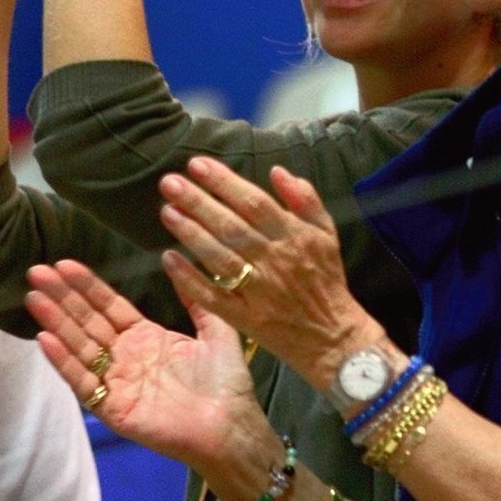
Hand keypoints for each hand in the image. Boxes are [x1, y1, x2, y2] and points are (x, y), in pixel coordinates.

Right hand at [26, 258, 266, 484]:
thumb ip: (194, 297)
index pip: (109, 307)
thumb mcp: (215, 330)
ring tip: (34, 297)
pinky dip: (64, 361)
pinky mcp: (112, 408)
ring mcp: (117, 383)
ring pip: (80, 347)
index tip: (65, 264)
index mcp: (147, 337)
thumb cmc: (226, 382)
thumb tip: (174, 256)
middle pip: (88, 322)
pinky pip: (84, 382)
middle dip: (63, 297)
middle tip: (37, 271)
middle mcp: (126, 357)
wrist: (231, 427)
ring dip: (56, 322)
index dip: (88, 286)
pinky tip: (45, 339)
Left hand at [159, 158, 384, 391]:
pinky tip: (169, 259)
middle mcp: (274, 260)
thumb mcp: (326, 232)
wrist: (333, 336)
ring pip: (219, 258)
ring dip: (191, 233)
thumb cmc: (327, 279)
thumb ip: (305, 199)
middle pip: (231, 226)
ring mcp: (258, 291)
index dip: (224, 182)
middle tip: (169, 182)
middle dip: (198, 201)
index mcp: (293, 236)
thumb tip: (277, 170)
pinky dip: (189, 280)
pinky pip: (212, 297)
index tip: (197, 164)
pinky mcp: (245, 318)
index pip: (254, 202)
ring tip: (167, 211)